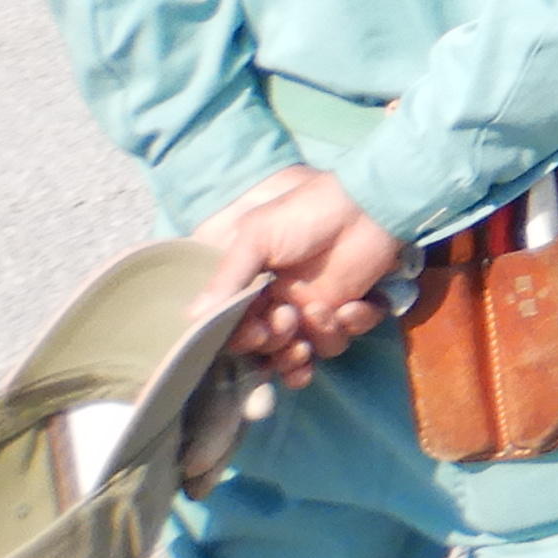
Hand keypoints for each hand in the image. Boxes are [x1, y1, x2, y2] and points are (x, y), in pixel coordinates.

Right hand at [199, 167, 404, 385]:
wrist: (366, 204)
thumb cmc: (306, 213)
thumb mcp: (257, 236)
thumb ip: (227, 276)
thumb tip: (191, 317)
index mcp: (251, 287)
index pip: (234, 329)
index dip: (241, 338)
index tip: (255, 332)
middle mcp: (277, 304)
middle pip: (266, 349)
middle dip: (275, 344)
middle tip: (287, 320)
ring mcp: (311, 311)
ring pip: (302, 352)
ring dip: (311, 342)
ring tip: (319, 313)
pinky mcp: (345, 312)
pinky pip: (341, 339)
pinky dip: (347, 329)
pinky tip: (352, 307)